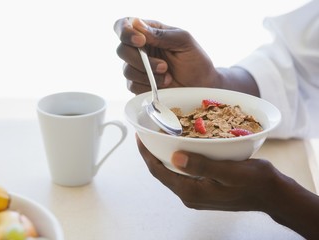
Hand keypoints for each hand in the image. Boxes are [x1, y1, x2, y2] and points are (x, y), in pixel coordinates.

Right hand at [114, 17, 218, 94]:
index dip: (125, 32)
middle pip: (121, 50)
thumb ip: (160, 34)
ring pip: (127, 70)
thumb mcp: (183, 41)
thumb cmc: (194, 59)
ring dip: (148, 75)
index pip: (124, 24)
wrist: (200, 85)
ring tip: (167, 77)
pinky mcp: (138, 84)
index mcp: (147, 32)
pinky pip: (132, 85)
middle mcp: (139, 48)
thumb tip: (136, 24)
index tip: (140, 41)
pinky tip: (162, 85)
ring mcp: (137, 67)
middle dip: (140, 60)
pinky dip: (148, 86)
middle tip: (164, 66)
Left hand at [135, 134, 278, 211]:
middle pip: (162, 172)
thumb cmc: (255, 182)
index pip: (159, 172)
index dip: (146, 154)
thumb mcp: (229, 172)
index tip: (139, 137)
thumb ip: (201, 166)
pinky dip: (178, 159)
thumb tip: (175, 157)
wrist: (272, 194)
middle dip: (153, 153)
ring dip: (165, 155)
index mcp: (191, 192)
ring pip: (172, 172)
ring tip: (160, 137)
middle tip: (147, 134)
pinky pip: (183, 172)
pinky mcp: (203, 188)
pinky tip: (180, 147)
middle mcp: (190, 195)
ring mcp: (196, 193)